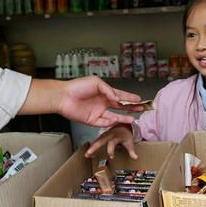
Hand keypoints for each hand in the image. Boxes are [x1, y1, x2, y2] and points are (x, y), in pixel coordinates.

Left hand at [18, 77, 142, 126]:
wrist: (63, 97)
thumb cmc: (77, 87)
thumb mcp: (96, 83)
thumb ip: (109, 90)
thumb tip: (118, 99)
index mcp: (104, 92)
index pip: (120, 95)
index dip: (130, 97)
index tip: (139, 99)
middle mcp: (102, 102)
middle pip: (120, 107)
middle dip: (131, 108)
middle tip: (141, 109)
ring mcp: (98, 112)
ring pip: (114, 116)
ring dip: (124, 118)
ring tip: (133, 119)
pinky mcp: (92, 120)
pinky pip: (104, 123)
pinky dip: (111, 123)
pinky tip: (118, 121)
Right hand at [85, 125, 136, 159]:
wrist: (123, 126)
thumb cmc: (126, 135)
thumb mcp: (130, 142)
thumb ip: (132, 150)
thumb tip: (135, 157)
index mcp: (116, 136)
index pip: (112, 143)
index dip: (111, 150)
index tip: (111, 157)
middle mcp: (108, 135)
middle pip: (100, 140)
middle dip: (94, 147)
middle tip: (88, 153)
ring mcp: (104, 135)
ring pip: (96, 141)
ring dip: (91, 147)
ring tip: (86, 155)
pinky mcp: (102, 137)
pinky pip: (96, 142)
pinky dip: (92, 147)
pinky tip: (88, 153)